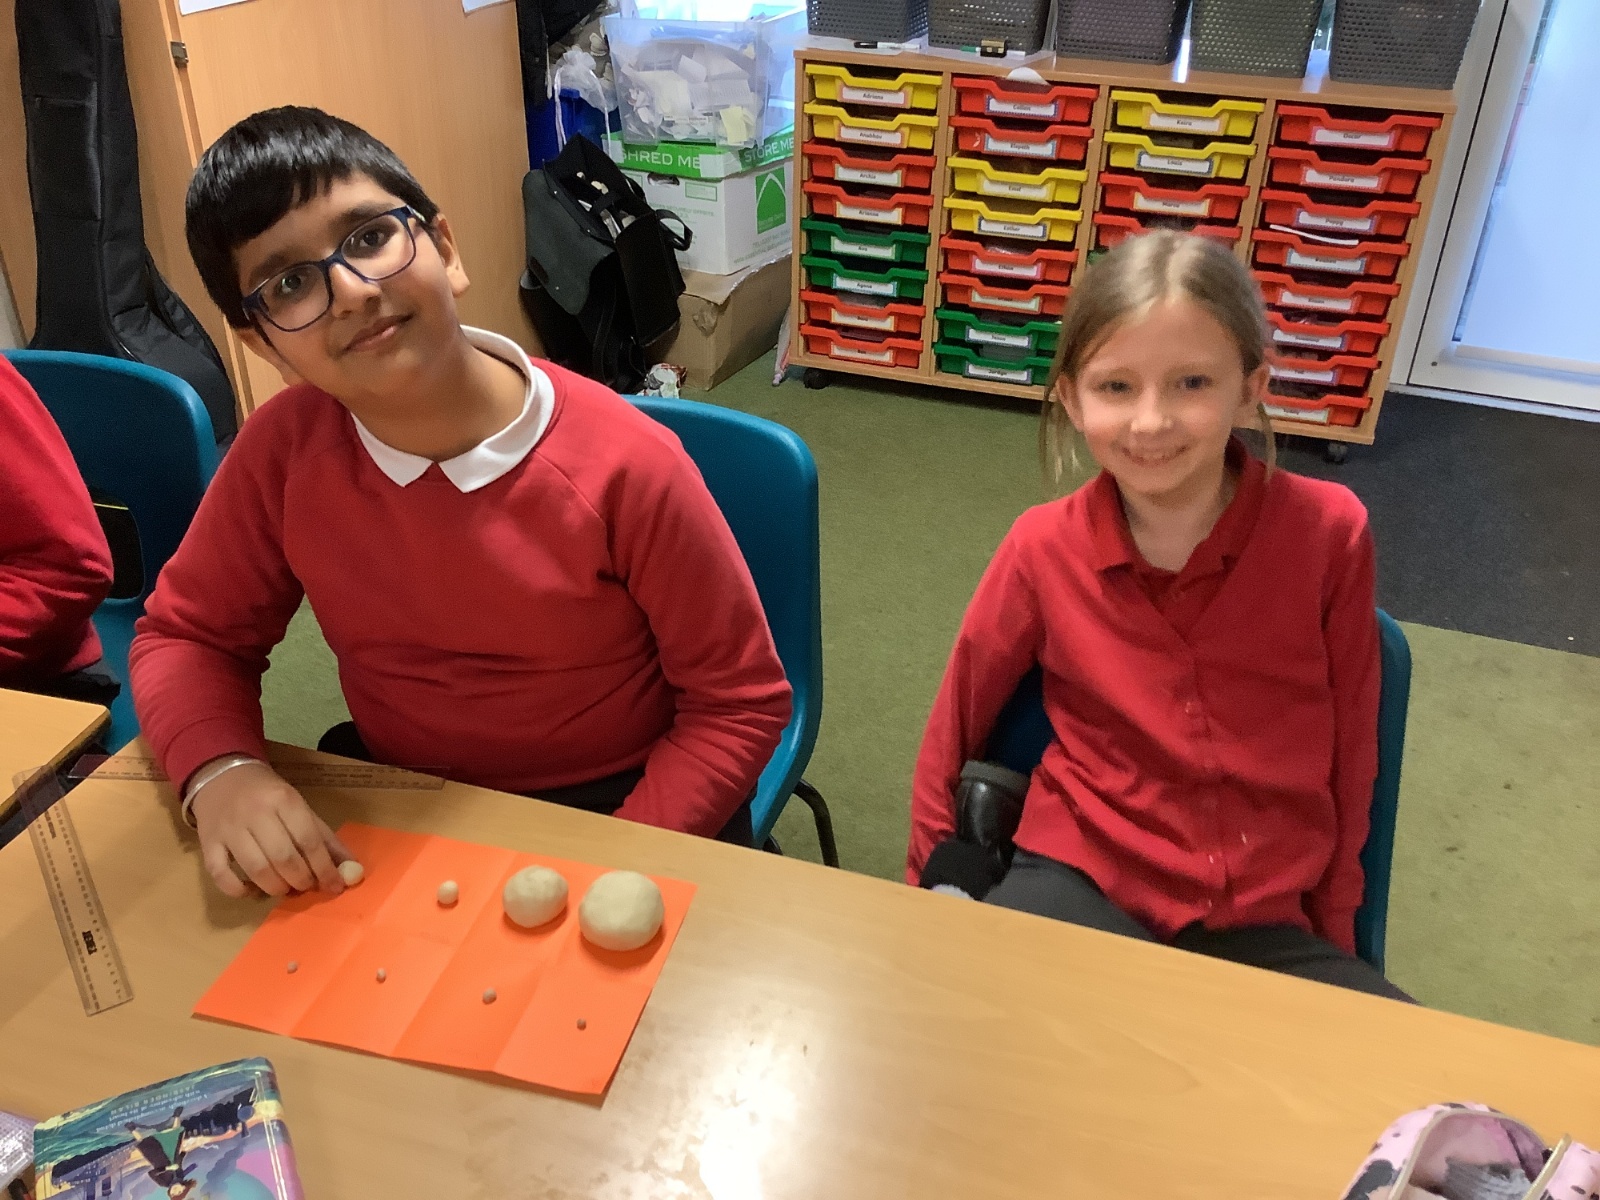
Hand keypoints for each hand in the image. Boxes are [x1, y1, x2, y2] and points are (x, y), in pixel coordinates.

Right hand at [190, 761, 349, 898]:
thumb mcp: (300, 807)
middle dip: (301, 880)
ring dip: (275, 887)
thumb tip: (351, 870)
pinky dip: (237, 889)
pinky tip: (251, 891)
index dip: (324, 868)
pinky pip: (220, 874)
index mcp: (284, 800)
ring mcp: (229, 829)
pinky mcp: (207, 842)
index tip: (334, 886)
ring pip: (255, 868)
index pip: (308, 840)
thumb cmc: (268, 795)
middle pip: (283, 856)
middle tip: (306, 887)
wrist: (222, 777)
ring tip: (285, 889)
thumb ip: (324, 838)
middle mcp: (256, 813)